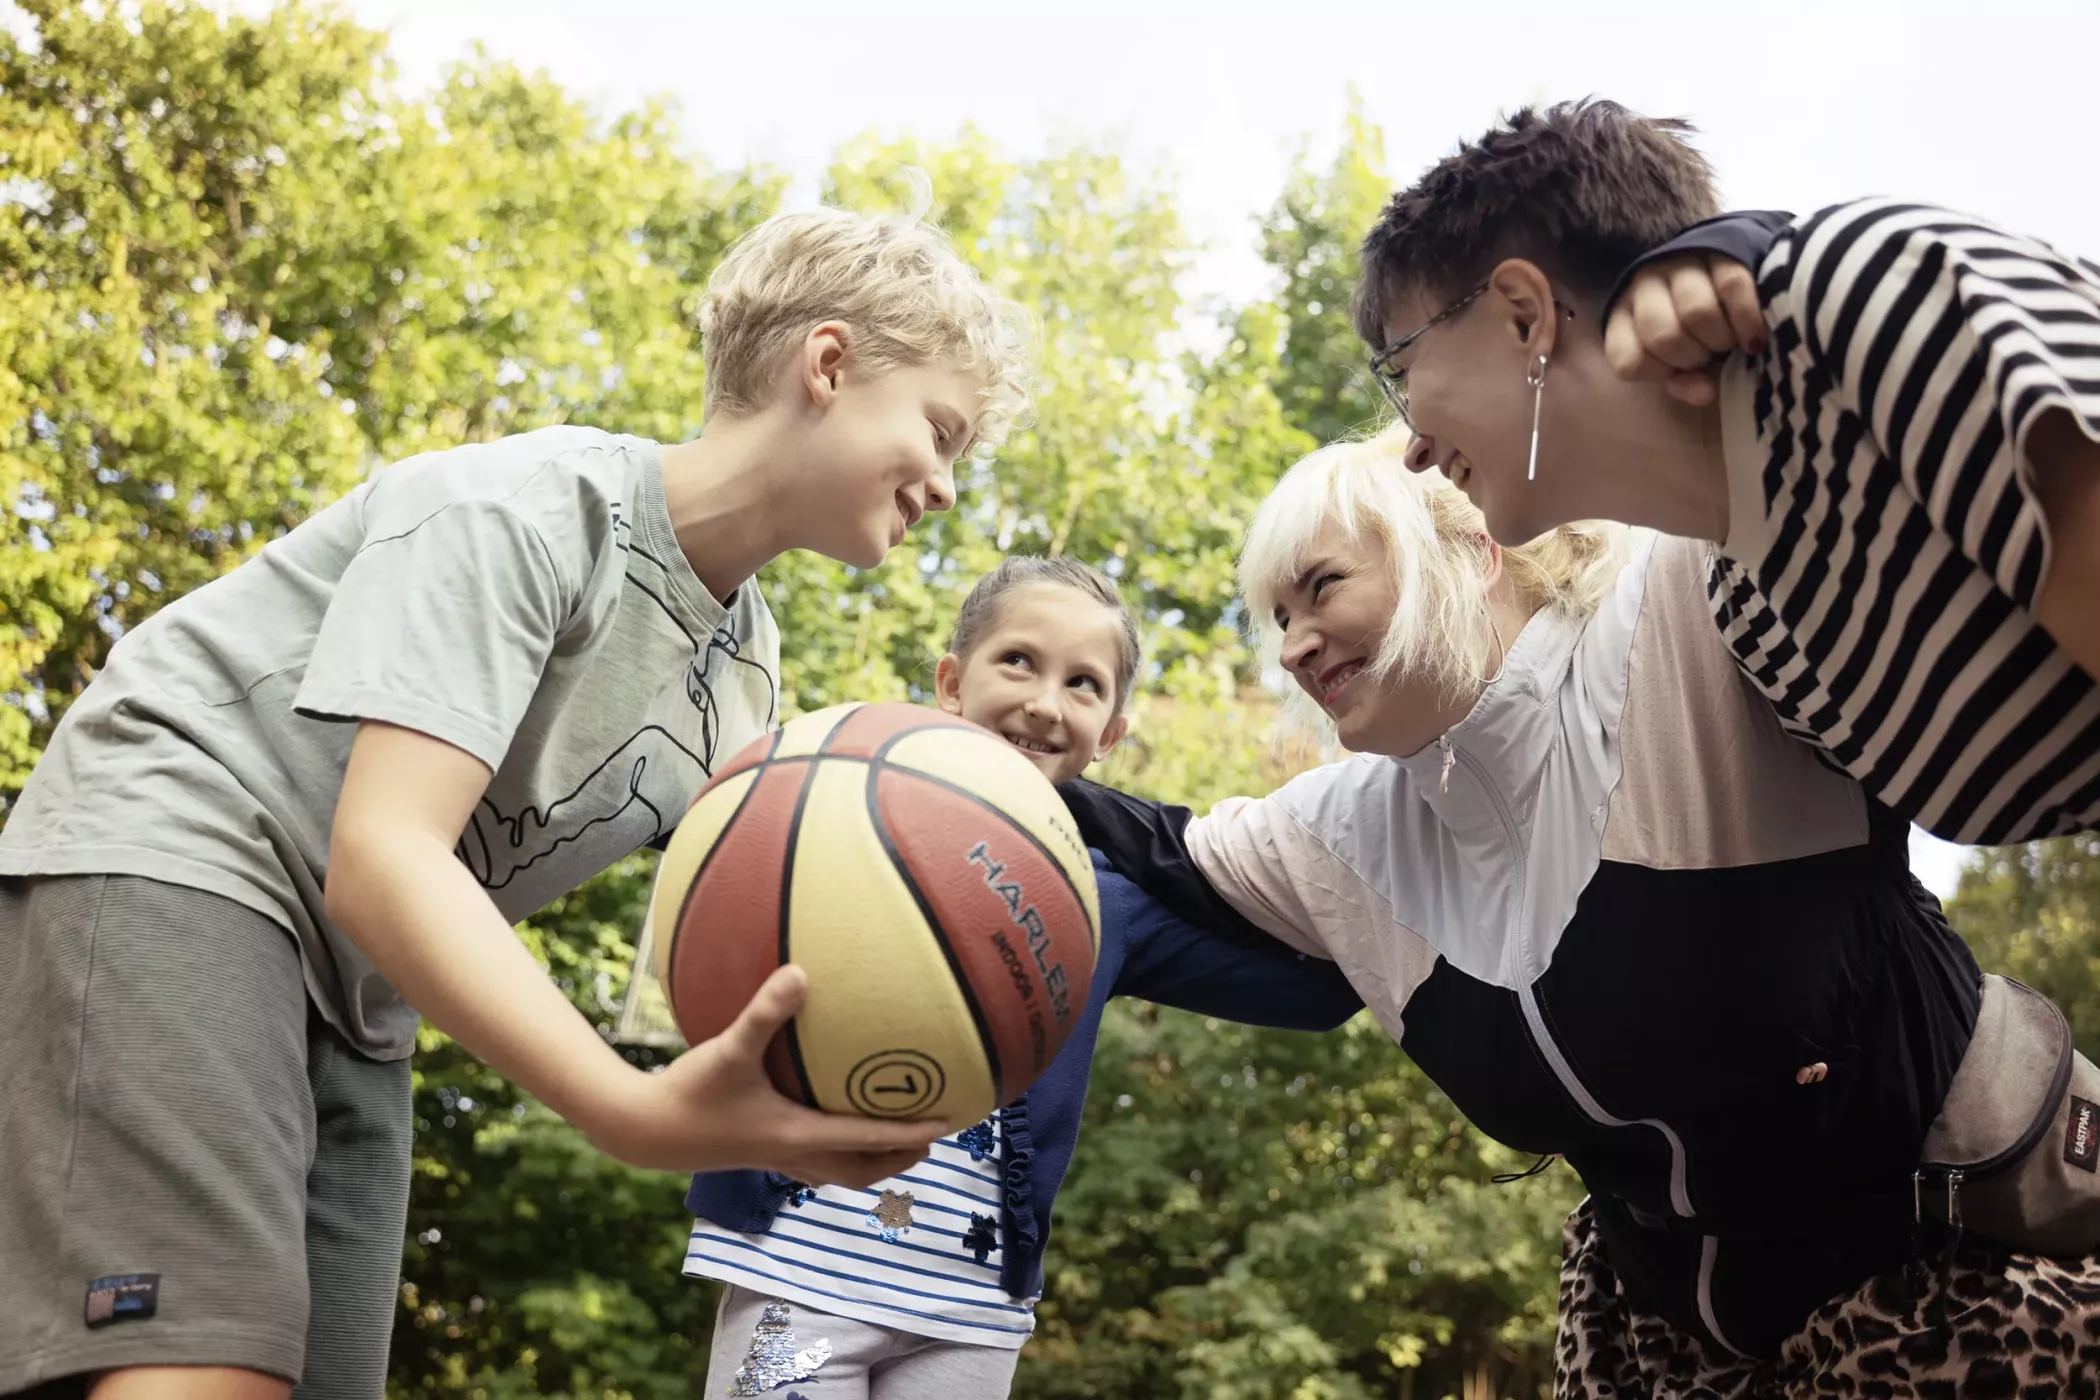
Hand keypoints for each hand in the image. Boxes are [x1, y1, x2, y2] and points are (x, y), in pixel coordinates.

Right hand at [584, 965, 946, 1185]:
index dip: (910, 1132)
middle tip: (936, 1136)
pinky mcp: (761, 1154)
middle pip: (863, 1169)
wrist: (646, 1131)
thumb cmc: (691, 1092)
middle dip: (902, 1157)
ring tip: (901, 1142)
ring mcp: (777, 1160)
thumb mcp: (730, 1050)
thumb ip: (765, 1013)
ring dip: (874, 1162)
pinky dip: (839, 1154)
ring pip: (840, 1173)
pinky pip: (814, 1164)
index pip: (868, 1138)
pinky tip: (835, 1128)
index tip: (947, 1122)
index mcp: (798, 1135)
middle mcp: (794, 1155)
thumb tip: (799, 973)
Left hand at [1604, 252, 1765, 406]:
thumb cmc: (1695, 328)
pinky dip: (1747, 320)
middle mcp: (1644, 288)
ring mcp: (1680, 264)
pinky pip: (1733, 287)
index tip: (1681, 370)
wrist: (1724, 268)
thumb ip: (1686, 380)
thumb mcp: (1681, 359)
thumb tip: (1704, 393)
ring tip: (1730, 342)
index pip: (1628, 361)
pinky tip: (1753, 338)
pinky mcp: (1720, 251)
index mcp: (1624, 320)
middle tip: (1711, 355)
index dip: (1660, 373)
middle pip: (1664, 337)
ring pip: (1697, 312)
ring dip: (1720, 338)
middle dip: (1694, 357)